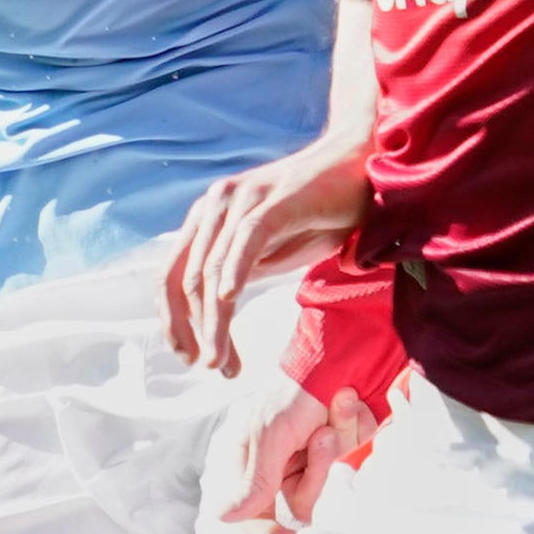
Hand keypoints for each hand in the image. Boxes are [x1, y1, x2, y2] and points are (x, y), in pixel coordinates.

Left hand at [162, 136, 371, 372]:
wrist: (360, 166)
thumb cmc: (317, 213)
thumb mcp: (270, 253)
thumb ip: (239, 274)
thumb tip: (215, 316)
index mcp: (206, 219)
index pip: (172, 276)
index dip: (174, 321)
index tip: (189, 357)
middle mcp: (214, 206)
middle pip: (187, 279)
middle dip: (195, 331)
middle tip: (213, 367)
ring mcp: (242, 200)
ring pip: (214, 269)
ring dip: (214, 321)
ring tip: (223, 359)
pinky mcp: (273, 200)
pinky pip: (246, 240)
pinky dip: (234, 272)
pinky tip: (229, 301)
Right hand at [221, 383, 377, 533]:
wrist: (343, 349)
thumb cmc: (296, 386)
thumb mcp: (270, 434)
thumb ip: (254, 480)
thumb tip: (223, 517)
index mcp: (251, 457)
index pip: (252, 513)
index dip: (269, 532)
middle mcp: (280, 460)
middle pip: (300, 502)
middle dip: (316, 468)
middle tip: (320, 435)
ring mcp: (312, 453)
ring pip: (329, 480)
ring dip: (337, 440)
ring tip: (337, 405)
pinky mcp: (342, 442)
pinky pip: (353, 455)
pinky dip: (354, 426)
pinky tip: (349, 401)